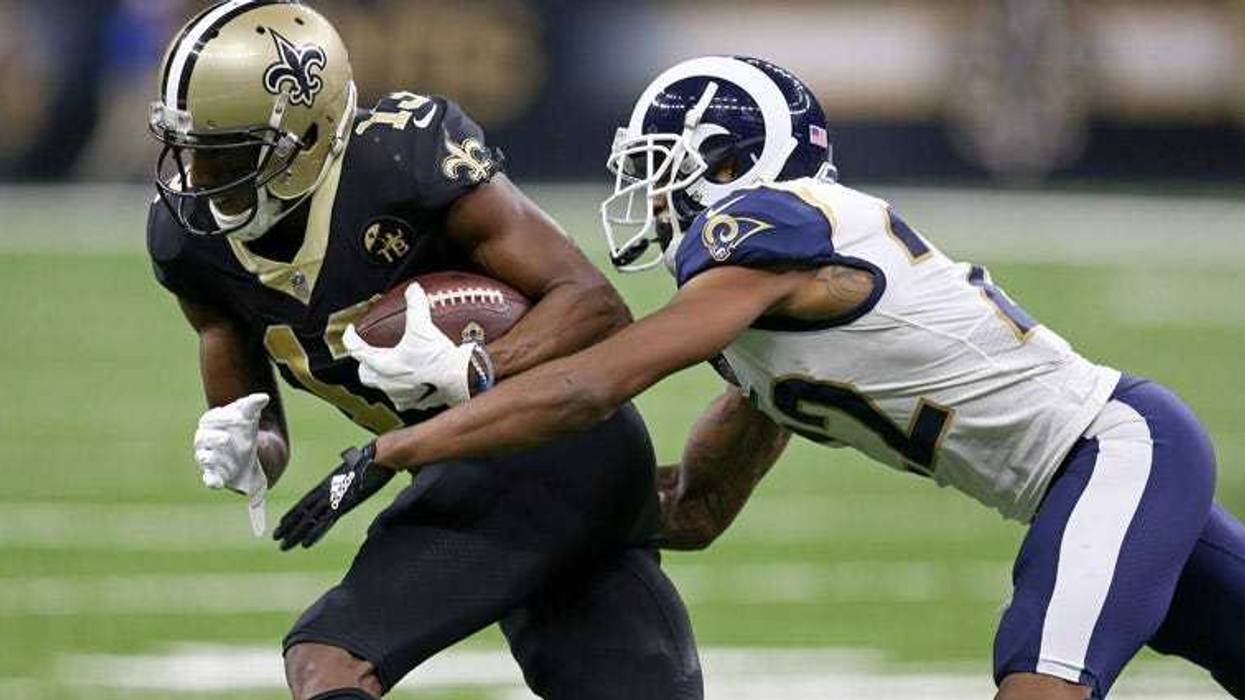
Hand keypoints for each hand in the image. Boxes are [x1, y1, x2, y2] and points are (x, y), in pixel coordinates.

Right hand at [194, 393, 269, 535]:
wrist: (246, 452)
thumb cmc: (243, 428)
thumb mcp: (249, 416)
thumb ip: (253, 405)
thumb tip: (264, 396)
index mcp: (211, 423)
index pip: (211, 418)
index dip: (223, 418)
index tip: (239, 418)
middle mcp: (205, 440)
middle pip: (202, 438)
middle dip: (213, 438)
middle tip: (226, 438)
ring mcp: (208, 458)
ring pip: (204, 458)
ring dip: (213, 458)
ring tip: (228, 459)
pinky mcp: (213, 475)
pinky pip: (209, 479)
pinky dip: (212, 481)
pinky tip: (218, 483)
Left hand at [273, 442, 394, 549]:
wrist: (380, 455)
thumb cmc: (373, 459)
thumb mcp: (357, 469)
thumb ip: (349, 477)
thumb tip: (350, 477)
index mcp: (329, 483)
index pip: (306, 501)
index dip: (294, 512)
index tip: (282, 522)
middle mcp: (327, 491)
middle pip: (303, 511)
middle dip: (289, 525)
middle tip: (275, 537)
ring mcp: (334, 498)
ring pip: (309, 519)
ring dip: (295, 534)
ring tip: (283, 546)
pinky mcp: (344, 504)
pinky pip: (325, 523)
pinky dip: (314, 534)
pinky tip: (305, 545)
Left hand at [344, 283, 484, 410]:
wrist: (460, 380)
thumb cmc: (437, 358)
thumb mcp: (424, 327)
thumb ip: (416, 305)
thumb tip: (413, 290)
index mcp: (383, 364)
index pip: (357, 351)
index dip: (350, 339)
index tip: (351, 332)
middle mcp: (388, 383)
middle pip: (366, 375)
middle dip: (365, 365)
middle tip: (371, 354)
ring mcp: (401, 395)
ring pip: (384, 388)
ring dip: (386, 378)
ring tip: (394, 368)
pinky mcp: (417, 403)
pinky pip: (407, 399)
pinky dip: (408, 391)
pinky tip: (417, 383)